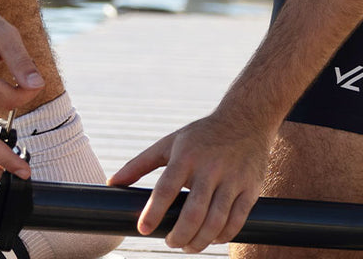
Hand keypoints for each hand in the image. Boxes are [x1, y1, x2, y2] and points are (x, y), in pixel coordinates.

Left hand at [108, 108, 272, 251]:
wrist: (246, 118)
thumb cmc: (201, 135)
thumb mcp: (169, 143)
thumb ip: (140, 164)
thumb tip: (112, 183)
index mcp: (186, 155)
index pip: (166, 188)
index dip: (154, 212)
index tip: (143, 229)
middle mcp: (210, 167)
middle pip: (193, 213)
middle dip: (178, 236)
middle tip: (170, 241)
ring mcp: (232, 178)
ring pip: (215, 222)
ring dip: (199, 242)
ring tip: (188, 245)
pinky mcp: (250, 188)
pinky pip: (236, 221)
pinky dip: (222, 237)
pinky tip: (212, 238)